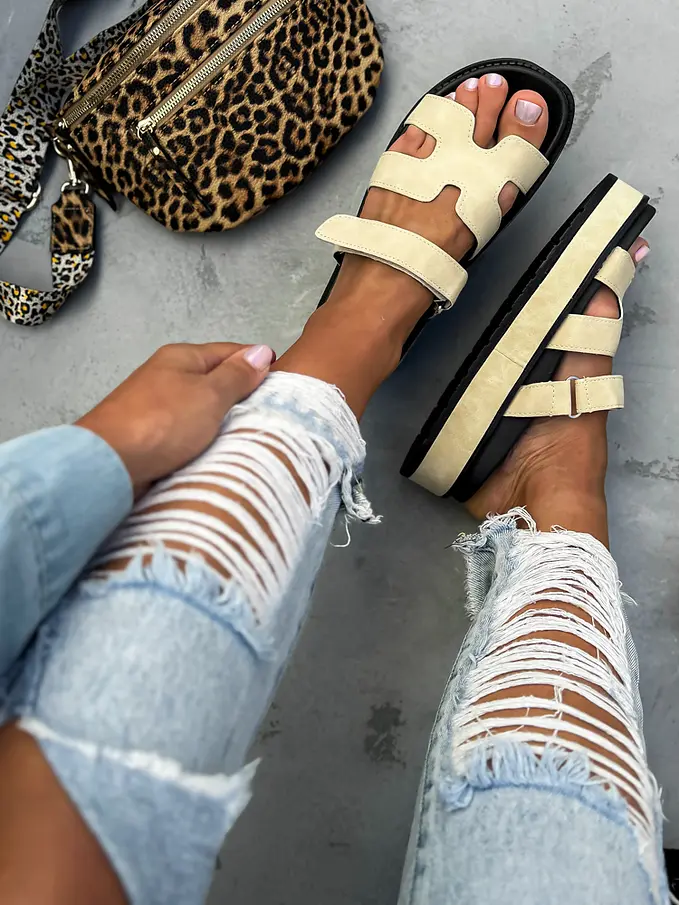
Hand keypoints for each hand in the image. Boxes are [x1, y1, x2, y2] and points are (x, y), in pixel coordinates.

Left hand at [77, 342, 273, 495]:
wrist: (108, 464)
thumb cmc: (162, 423)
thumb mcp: (210, 395)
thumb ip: (236, 376)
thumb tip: (260, 351)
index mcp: (181, 358)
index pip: (228, 352)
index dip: (255, 362)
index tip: (281, 378)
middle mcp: (165, 376)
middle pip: (212, 380)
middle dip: (240, 394)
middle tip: (271, 412)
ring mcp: (154, 407)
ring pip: (199, 409)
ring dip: (220, 420)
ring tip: (249, 435)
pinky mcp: (148, 436)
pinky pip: (185, 432)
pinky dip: (202, 439)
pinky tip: (216, 451)